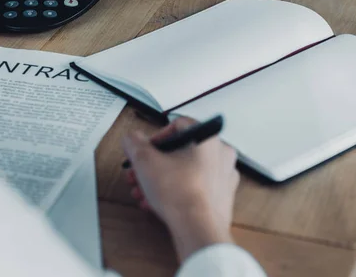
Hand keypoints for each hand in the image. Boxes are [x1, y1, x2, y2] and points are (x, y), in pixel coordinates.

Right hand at [122, 117, 238, 261]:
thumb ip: (134, 143)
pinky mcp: (222, 198)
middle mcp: (221, 155)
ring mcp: (224, 178)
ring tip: (142, 191)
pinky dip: (175, 192)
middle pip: (180, 152)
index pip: (179, 125)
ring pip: (186, 171)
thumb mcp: (145, 161)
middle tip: (138, 173)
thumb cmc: (179, 194)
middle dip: (153, 163)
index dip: (156, 137)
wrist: (198, 230)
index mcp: (208, 139)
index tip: (145, 150)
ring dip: (160, 179)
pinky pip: (194, 188)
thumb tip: (131, 138)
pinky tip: (156, 203)